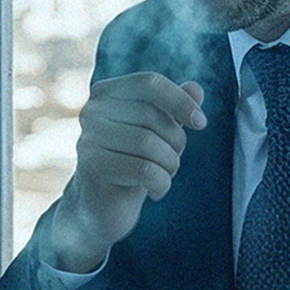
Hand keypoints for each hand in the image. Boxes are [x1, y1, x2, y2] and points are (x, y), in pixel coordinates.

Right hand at [32, 73, 207, 275]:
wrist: (103, 207)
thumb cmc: (132, 163)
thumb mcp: (157, 133)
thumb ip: (174, 108)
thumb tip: (196, 89)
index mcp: (106, 93)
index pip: (150, 83)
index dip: (180, 101)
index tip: (200, 123)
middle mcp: (92, 111)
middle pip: (153, 116)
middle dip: (175, 142)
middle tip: (171, 161)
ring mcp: (88, 138)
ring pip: (149, 143)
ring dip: (169, 165)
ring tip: (163, 176)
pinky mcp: (92, 167)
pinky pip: (144, 170)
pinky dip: (161, 183)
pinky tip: (155, 191)